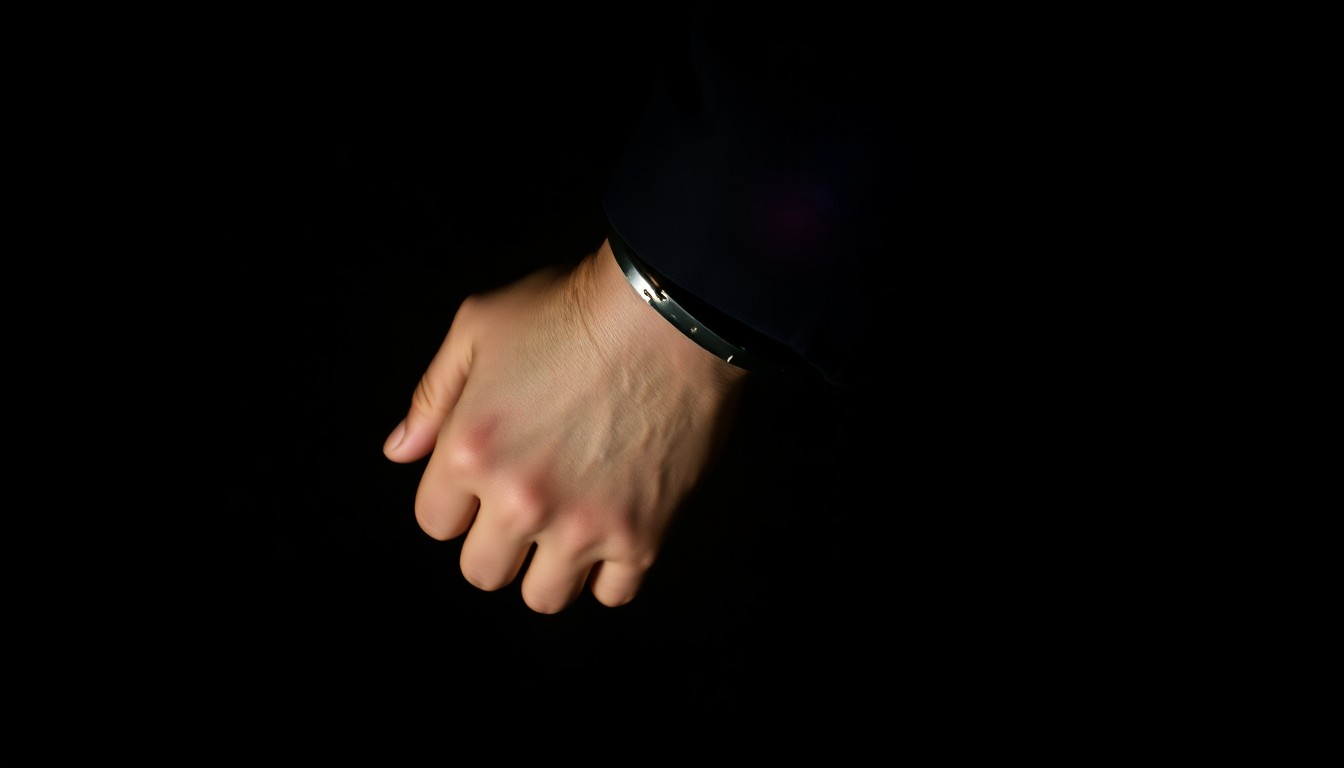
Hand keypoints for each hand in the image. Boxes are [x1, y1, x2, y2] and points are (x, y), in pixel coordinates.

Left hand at [383, 239, 747, 612]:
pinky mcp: (642, 537)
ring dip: (552, 566)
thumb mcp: (480, 326)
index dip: (460, 499)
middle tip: (532, 502)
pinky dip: (613, 569)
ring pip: (545, 597)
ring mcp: (583, 525)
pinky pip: (613, 593)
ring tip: (573, 523)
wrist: (674, 314)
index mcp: (469, 452)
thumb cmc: (574, 309)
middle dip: (499, 542)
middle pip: (483, 572)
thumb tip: (400, 452)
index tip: (491, 475)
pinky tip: (617, 526)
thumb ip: (432, 394)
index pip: (436, 523)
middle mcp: (519, 500)